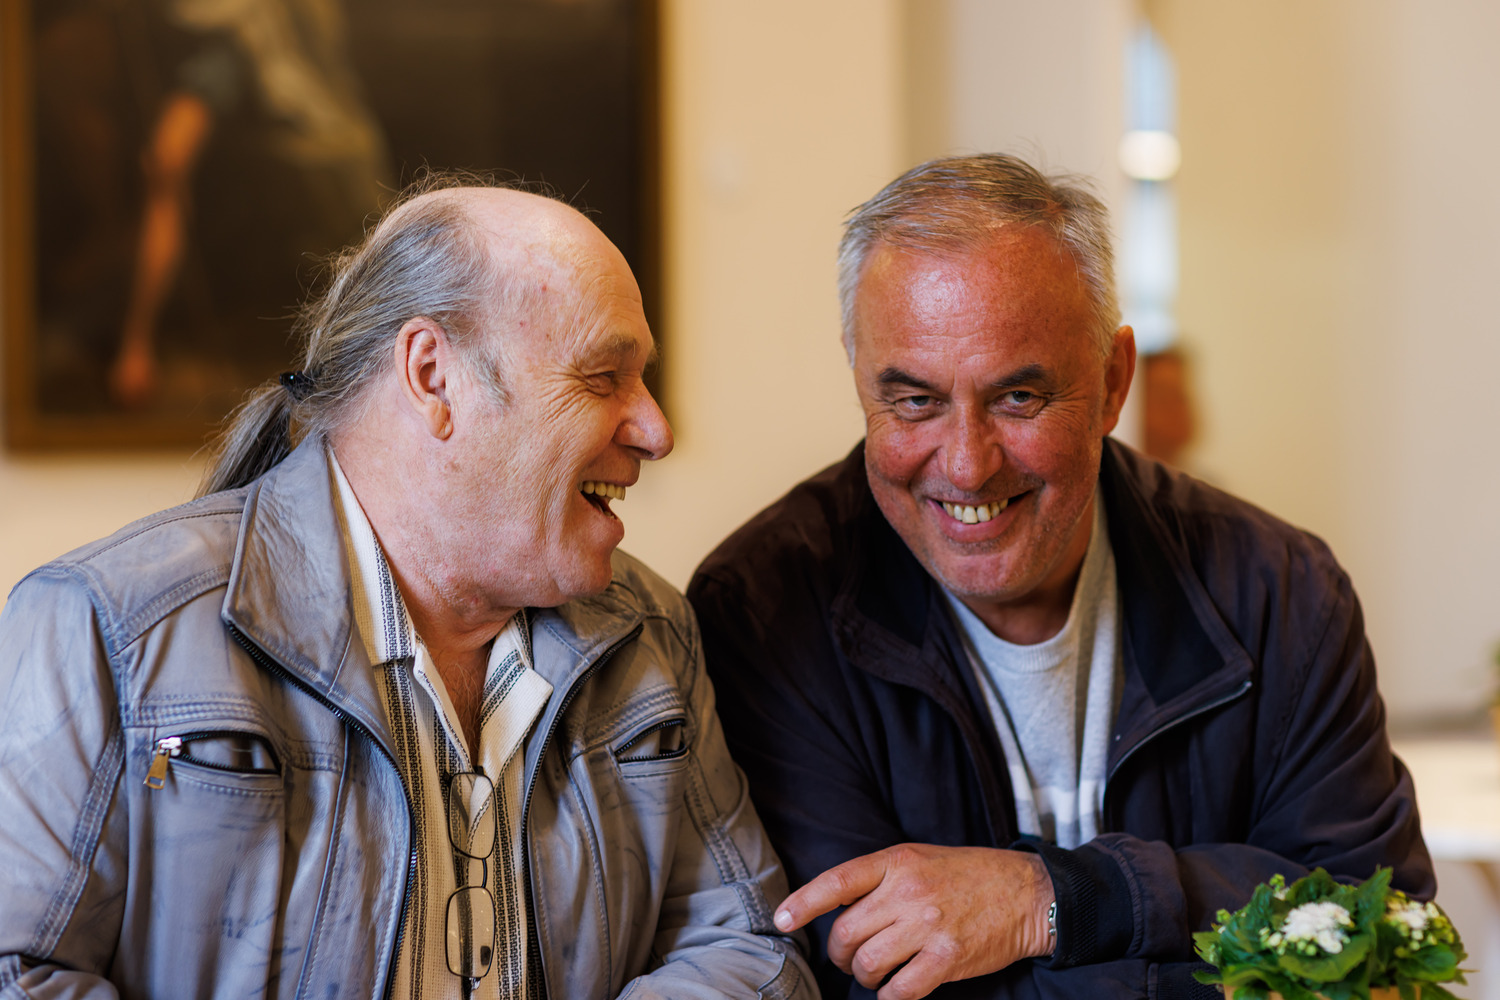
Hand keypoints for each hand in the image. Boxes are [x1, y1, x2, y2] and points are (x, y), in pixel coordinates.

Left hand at [773, 844, 1054, 999]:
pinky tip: (895, 991)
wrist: (1026, 892)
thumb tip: (839, 910)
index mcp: (898, 860)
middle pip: (846, 932)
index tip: (781, 918)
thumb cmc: (969, 875)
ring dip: (864, 977)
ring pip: (868, 963)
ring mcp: (928, 925)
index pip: (838, 881)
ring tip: (875, 974)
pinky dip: (890, 996)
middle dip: (840, 953)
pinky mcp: (947, 958)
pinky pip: (901, 990)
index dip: (803, 902)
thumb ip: (881, 878)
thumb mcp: (920, 858)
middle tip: (851, 958)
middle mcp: (909, 891)